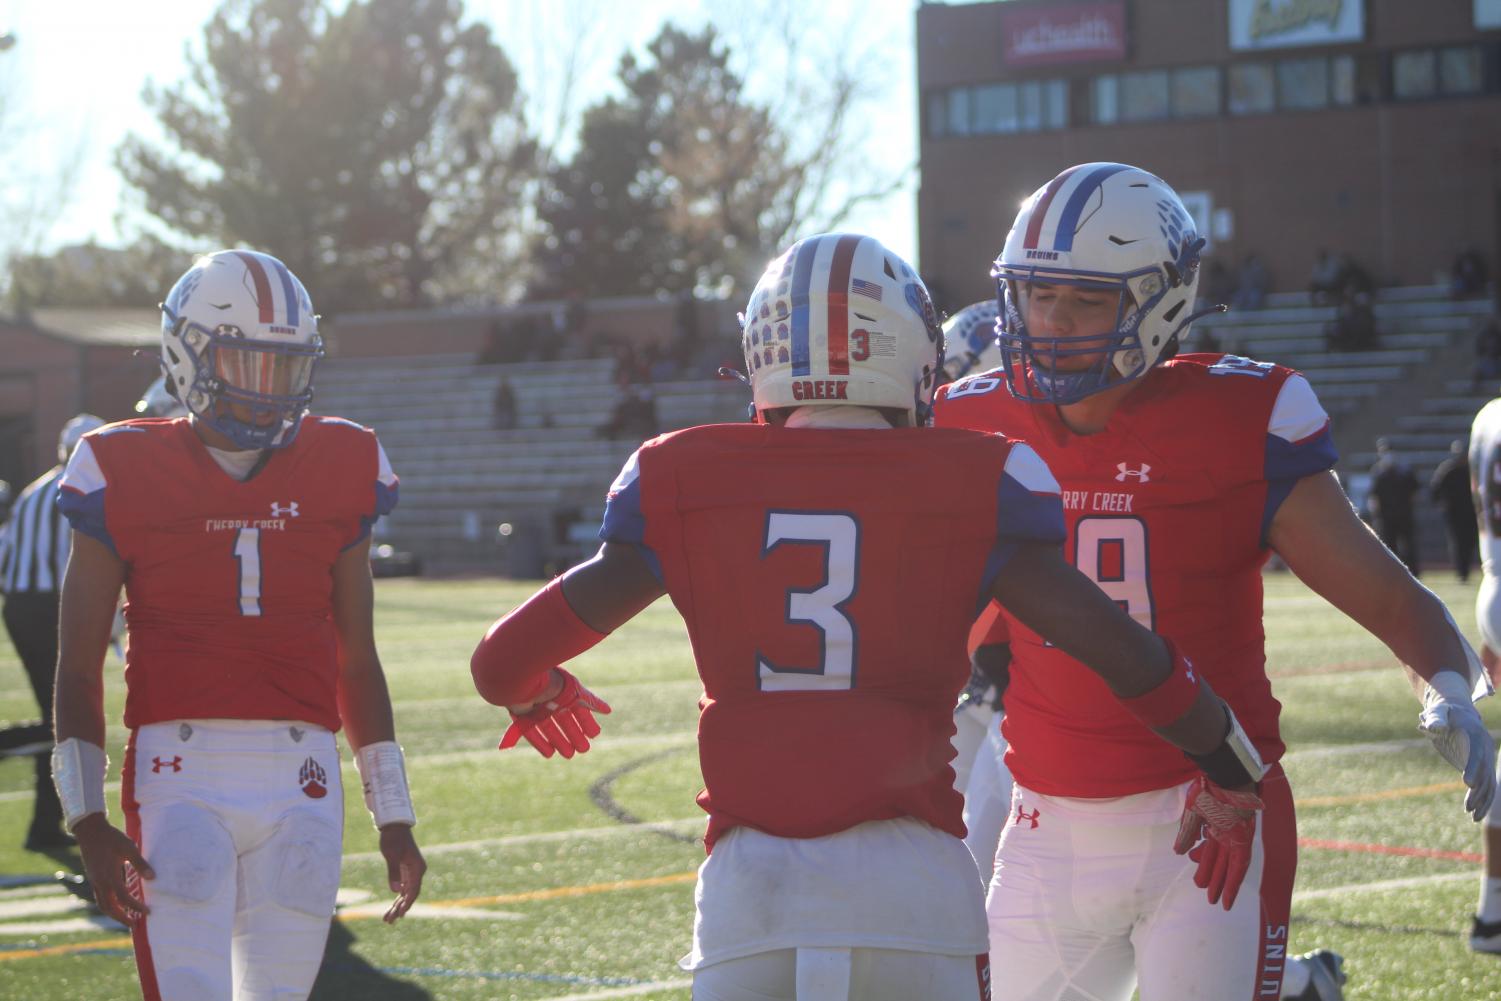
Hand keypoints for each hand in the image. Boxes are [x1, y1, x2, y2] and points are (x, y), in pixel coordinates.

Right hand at [73, 813, 152, 924]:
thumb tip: (152, 878)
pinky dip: (108, 904)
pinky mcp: (93, 878)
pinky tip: (116, 903)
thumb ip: (140, 864)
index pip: (125, 898)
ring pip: (102, 904)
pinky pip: (99, 897)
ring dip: (113, 913)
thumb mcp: (129, 848)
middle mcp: (100, 882)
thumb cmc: (111, 838)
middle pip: (110, 908)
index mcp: (110, 877)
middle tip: (134, 924)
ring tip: (125, 917)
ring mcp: (94, 881)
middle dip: (121, 918)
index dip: (136, 907)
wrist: (90, 831)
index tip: (147, 912)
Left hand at [378, 824, 425, 923]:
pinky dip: (397, 898)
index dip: (407, 904)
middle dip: (399, 909)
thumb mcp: (392, 855)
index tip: (400, 914)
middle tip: (389, 921)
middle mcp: (417, 872)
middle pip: (410, 895)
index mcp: (417, 868)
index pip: (413, 891)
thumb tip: (396, 891)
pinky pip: (403, 888)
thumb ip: (394, 873)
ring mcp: (412, 872)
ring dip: (397, 906)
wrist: (394, 827)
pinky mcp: (405, 871)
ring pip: (406, 894)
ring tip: (387, 919)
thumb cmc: (393, 839)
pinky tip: (392, 907)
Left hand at [499, 668, 610, 758]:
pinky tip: (550, 753)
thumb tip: (608, 711)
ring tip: (569, 755)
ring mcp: (536, 708)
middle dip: (574, 735)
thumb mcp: (577, 694)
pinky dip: (540, 743)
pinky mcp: (522, 714)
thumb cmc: (556, 684)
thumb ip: (592, 703)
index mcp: (565, 693)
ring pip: (549, 728)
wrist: (528, 680)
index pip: (578, 710)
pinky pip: (530, 731)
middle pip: (564, 721)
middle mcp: (550, 700)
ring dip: (559, 741)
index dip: (586, 722)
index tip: (594, 735)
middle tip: (583, 749)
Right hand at [1172, 776, 1263, 910]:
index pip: (1209, 853)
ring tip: (1217, 901)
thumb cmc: (1209, 790)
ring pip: (1230, 868)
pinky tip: (1229, 896)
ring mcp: (1236, 839)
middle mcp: (1227, 836)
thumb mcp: (1192, 814)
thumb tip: (1178, 852)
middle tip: (1208, 898)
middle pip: (1220, 863)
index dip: (1204, 868)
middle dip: (1214, 880)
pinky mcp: (1243, 841)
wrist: (1225, 778)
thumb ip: (1187, 833)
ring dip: (1224, 885)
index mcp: (1215, 828)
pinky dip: (1234, 882)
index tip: (1198, 882)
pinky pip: (1240, 866)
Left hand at [1419, 700, 1496, 820]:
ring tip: (1473, 817)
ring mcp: (1486, 759)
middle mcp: (1485, 749)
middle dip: (1478, 792)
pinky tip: (1475, 815)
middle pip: (1485, 773)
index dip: (1473, 768)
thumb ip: (1436, 719)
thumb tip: (1430, 727)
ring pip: (1488, 783)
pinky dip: (1483, 800)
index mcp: (1476, 735)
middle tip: (1468, 808)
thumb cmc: (1445, 713)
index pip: (1476, 753)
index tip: (1467, 783)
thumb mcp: (1439, 712)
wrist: (1458, 713)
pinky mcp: (1481, 768)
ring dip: (1482, 801)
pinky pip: (1486, 786)